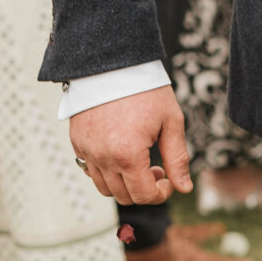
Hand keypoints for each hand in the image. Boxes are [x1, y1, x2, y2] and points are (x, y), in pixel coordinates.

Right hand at [68, 88, 190, 205]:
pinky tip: (121, 154)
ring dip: (125, 184)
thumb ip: (178, 158)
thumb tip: (184, 188)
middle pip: (124, 196)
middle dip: (145, 190)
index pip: (143, 195)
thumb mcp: (171, 122)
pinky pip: (90, 171)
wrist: (112, 64)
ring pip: (104, 188)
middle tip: (156, 169)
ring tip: (139, 162)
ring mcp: (86, 151)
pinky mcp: (77, 143)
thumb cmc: (146, 91)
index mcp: (128, 154)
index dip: (161, 194)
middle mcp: (103, 157)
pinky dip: (107, 171)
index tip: (168, 181)